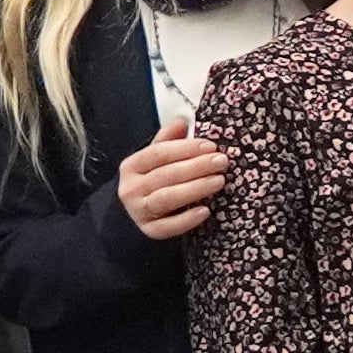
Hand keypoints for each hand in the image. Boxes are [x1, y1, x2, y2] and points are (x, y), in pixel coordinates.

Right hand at [113, 121, 231, 241]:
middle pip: (165, 175)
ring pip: (166, 198)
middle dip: (196, 167)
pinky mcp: (150, 231)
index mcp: (132, 166)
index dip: (185, 148)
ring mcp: (139, 211)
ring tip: (219, 181)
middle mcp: (131, 188)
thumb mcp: (156, 160)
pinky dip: (187, 220)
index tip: (210, 146)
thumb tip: (182, 121)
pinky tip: (205, 211)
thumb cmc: (152, 181)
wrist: (138, 213)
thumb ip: (168, 141)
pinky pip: (168, 227)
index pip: (158, 153)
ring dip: (195, 189)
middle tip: (222, 162)